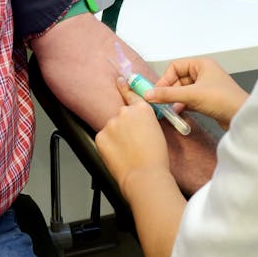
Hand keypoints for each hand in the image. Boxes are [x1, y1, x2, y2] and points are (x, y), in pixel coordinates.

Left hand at [95, 79, 172, 198]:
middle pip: (121, 116)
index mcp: (142, 109)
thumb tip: (136, 124)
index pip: (131, 94)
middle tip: (131, 143)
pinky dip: (108, 146)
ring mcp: (111, 123)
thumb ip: (144, 121)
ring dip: (116, 137)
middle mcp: (125, 112)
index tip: (120, 81)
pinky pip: (104, 139)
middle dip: (123, 127)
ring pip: (111, 128)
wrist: (144, 175)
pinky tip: (118, 155)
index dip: (124, 87)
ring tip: (127, 152)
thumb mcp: (156, 132)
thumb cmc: (156, 159)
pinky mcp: (101, 136)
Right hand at [146, 58, 247, 129]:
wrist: (242, 117)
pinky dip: (183, 105)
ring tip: (168, 110)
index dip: (165, 79)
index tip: (156, 92)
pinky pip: (190, 100)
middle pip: (178, 79)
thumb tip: (148, 95)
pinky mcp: (208, 100)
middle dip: (169, 91)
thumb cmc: (222, 100)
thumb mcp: (191, 95)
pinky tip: (177, 113)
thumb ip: (168, 95)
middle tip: (159, 103)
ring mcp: (206, 87)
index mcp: (201, 64)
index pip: (175, 67)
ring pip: (183, 91)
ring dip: (175, 100)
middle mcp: (204, 73)